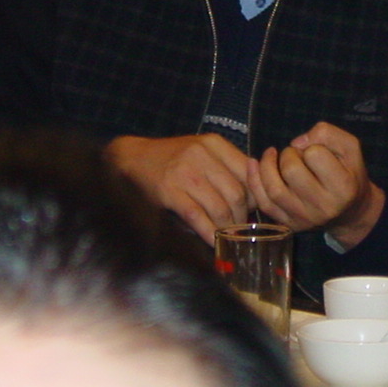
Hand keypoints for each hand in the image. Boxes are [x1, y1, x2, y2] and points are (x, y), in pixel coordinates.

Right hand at [105, 134, 253, 244]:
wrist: (133, 157)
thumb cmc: (173, 157)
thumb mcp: (202, 150)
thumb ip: (227, 165)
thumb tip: (255, 194)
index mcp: (214, 144)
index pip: (248, 172)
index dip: (254, 196)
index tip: (253, 211)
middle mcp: (202, 155)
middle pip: (236, 193)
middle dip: (241, 217)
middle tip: (240, 229)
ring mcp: (185, 173)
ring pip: (219, 207)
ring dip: (227, 228)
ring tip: (228, 238)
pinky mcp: (169, 192)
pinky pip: (197, 217)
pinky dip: (208, 233)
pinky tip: (213, 243)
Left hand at [249, 121, 385, 248]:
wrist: (350, 212)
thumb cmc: (350, 174)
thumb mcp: (351, 148)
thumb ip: (328, 134)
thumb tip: (297, 141)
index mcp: (343, 186)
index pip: (316, 155)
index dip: (312, 145)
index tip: (316, 150)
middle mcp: (324, 206)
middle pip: (292, 171)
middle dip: (289, 154)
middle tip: (295, 153)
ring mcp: (304, 218)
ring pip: (274, 189)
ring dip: (267, 165)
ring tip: (273, 155)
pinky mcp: (289, 224)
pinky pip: (264, 203)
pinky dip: (255, 181)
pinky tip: (255, 164)